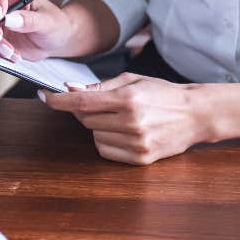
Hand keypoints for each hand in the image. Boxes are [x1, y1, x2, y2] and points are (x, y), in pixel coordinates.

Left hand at [40, 73, 207, 164]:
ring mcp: (136, 143)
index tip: (44, 97)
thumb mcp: (133, 80)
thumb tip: (72, 88)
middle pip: (86, 120)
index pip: (82, 102)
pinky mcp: (140, 159)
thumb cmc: (162, 93)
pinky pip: (106, 151)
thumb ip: (101, 85)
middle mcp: (130, 122)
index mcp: (127, 99)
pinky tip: (123, 132)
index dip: (59, 101)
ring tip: (119, 118)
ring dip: (98, 126)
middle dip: (86, 110)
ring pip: (94, 136)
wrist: (195, 114)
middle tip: (101, 103)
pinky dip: (107, 141)